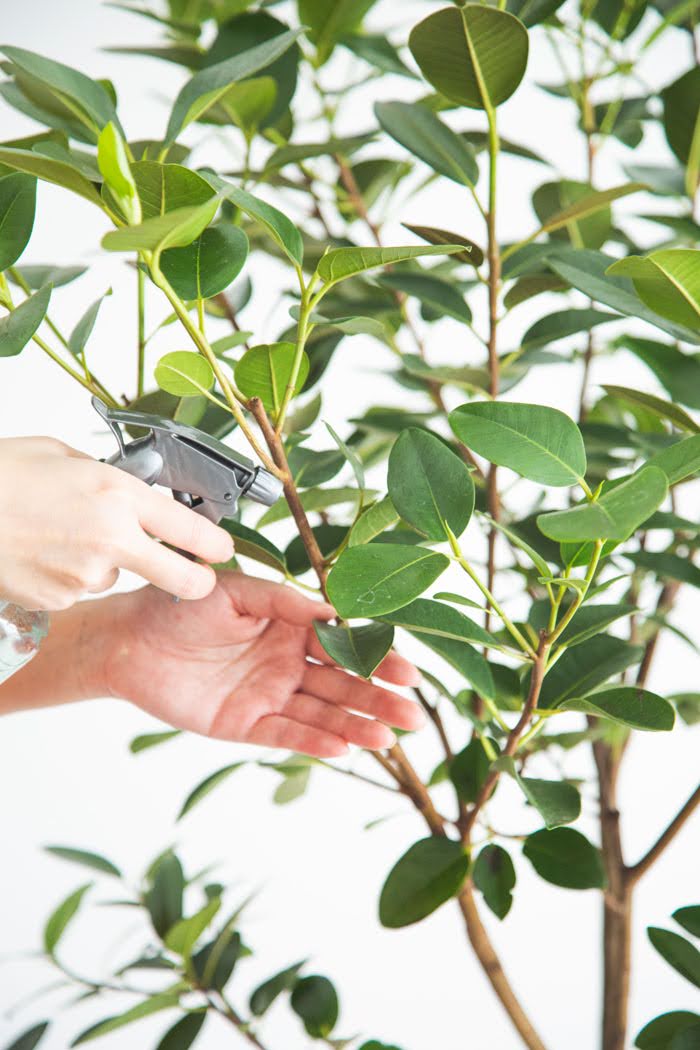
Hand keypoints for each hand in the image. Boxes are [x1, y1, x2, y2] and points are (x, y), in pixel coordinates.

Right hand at [0, 436, 233, 609]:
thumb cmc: (1, 476)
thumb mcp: (62, 456)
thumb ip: (106, 476)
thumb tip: (131, 489)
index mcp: (117, 494)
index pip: (189, 526)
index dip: (215, 542)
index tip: (224, 548)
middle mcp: (110, 538)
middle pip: (180, 576)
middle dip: (196, 580)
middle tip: (198, 578)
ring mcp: (85, 574)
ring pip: (117, 575)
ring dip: (104, 561)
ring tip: (61, 533)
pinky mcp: (60, 599)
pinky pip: (81, 588)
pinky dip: (70, 574)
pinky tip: (43, 551)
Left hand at [99, 572, 424, 756]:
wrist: (130, 639)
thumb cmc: (182, 605)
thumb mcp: (239, 590)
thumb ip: (287, 602)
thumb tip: (337, 612)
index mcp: (292, 626)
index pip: (345, 645)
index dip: (378, 658)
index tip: (409, 672)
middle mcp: (288, 663)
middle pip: (343, 684)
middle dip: (379, 699)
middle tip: (412, 715)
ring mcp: (270, 695)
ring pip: (322, 713)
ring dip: (356, 726)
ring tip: (388, 738)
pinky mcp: (246, 724)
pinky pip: (286, 734)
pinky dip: (314, 742)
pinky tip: (344, 748)